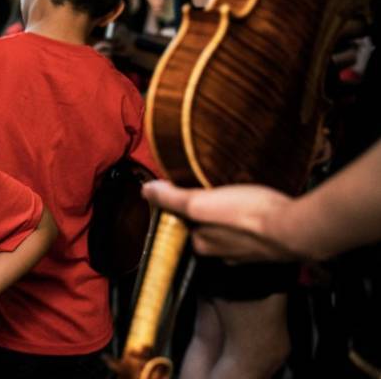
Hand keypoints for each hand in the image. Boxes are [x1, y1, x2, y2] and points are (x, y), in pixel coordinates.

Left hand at [142, 180, 301, 261]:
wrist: (296, 228)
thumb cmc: (248, 215)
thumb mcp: (200, 203)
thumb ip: (172, 198)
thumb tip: (146, 190)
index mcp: (202, 244)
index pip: (183, 223)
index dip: (182, 206)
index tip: (186, 191)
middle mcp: (222, 253)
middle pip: (205, 227)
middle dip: (206, 212)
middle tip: (211, 190)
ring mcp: (247, 252)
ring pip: (228, 231)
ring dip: (228, 216)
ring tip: (233, 198)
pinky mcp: (269, 246)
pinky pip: (252, 232)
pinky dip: (250, 221)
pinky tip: (256, 208)